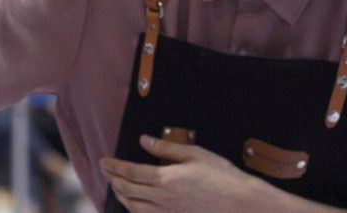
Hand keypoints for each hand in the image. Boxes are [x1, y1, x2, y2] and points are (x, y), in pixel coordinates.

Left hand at [100, 135, 263, 212]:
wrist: (242, 205)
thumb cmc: (222, 176)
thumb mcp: (196, 154)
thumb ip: (167, 148)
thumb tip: (144, 140)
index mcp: (166, 178)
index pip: (131, 172)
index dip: (114, 166)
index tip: (104, 161)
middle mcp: (163, 199)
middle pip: (128, 190)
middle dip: (113, 180)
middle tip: (106, 171)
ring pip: (134, 207)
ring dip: (121, 196)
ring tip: (116, 187)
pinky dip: (135, 210)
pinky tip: (134, 205)